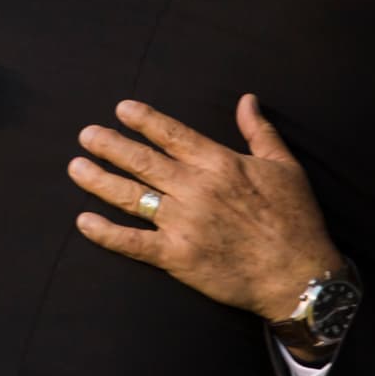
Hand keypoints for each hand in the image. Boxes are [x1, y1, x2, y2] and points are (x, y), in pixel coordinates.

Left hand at [68, 95, 343, 323]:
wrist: (298, 276)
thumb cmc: (295, 219)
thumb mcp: (284, 166)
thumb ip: (259, 131)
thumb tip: (246, 99)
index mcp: (219, 164)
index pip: (172, 134)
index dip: (143, 120)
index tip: (121, 109)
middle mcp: (195, 189)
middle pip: (142, 161)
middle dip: (110, 145)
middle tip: (85, 135)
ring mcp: (183, 223)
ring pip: (131, 196)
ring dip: (99, 180)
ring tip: (76, 167)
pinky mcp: (177, 257)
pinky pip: (133, 243)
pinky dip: (106, 233)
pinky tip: (84, 222)